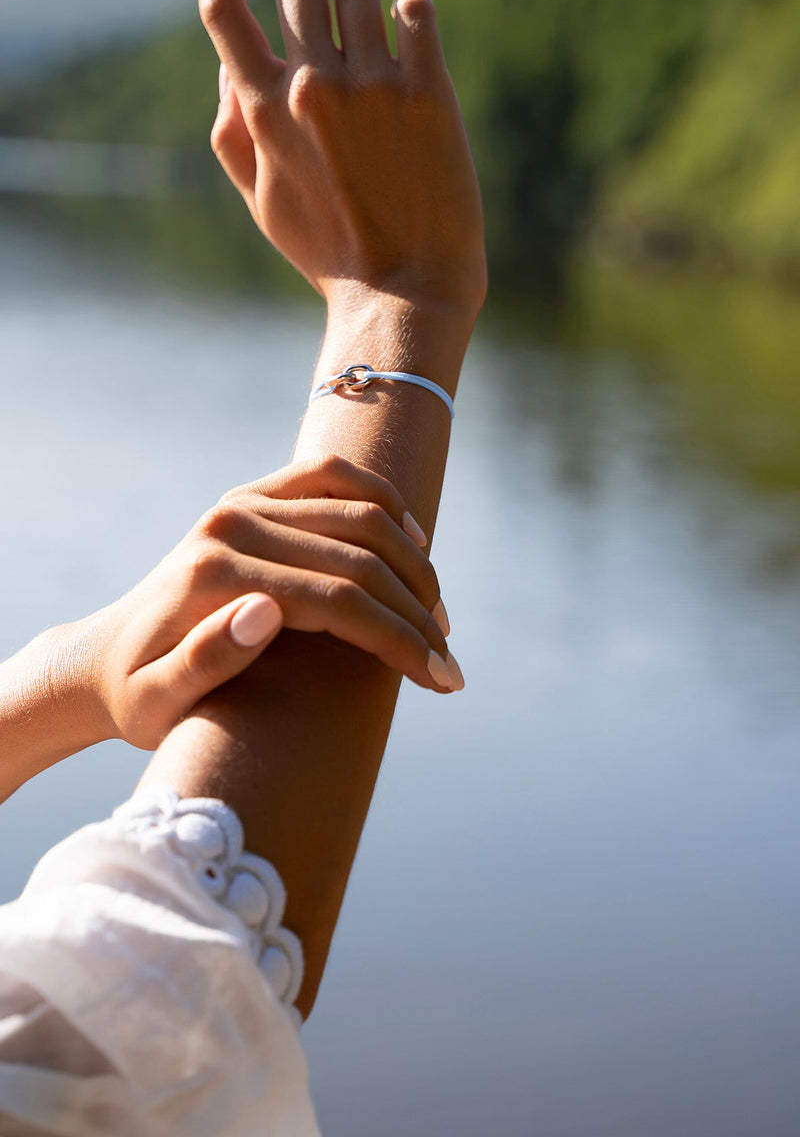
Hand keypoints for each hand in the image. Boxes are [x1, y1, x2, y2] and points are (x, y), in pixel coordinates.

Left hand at [90, 456, 458, 750]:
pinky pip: (333, 474)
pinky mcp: (252, 495)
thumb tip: (267, 611)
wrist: (104, 657)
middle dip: (418, 611)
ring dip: (413, 563)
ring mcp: (243, 502)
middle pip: (360, 556)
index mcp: (216, 577)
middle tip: (449, 660)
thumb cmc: (136, 697)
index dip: (400, 640)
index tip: (443, 679)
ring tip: (438, 617)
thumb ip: (205, 663)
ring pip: (361, 513)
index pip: (339, 601)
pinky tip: (413, 540)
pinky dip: (382, 500)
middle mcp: (232, 525)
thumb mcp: (155, 704)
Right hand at [197, 0, 486, 319]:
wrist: (405, 294)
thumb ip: (233, 136)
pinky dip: (410, 4)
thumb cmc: (330, 255)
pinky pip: (416, 12)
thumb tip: (229, 71)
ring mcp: (373, 84)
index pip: (223, 11)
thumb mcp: (263, 204)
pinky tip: (409, 11)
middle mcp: (314, 85)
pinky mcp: (428, 92)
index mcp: (265, 112)